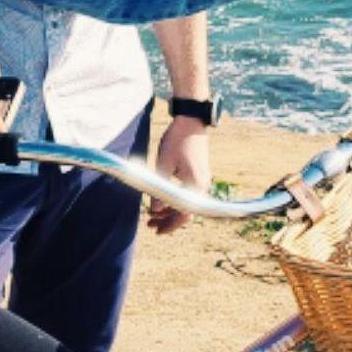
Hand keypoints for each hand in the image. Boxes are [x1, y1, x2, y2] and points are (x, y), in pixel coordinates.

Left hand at [148, 117, 209, 234]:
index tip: (157, 230)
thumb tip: (155, 210)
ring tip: (152, 215)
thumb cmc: (177, 140)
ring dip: (170, 210)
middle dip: (168, 220)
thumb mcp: (163, 164)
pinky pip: (188, 194)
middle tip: (150, 224)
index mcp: (195, 185)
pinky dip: (175, 200)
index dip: (170, 225)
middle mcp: (202, 186)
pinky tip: (162, 201)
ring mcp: (202, 180)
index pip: (184, 214)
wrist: (191, 121)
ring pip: (186, 203)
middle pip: (186, 211)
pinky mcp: (198, 175)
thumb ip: (159, 189)